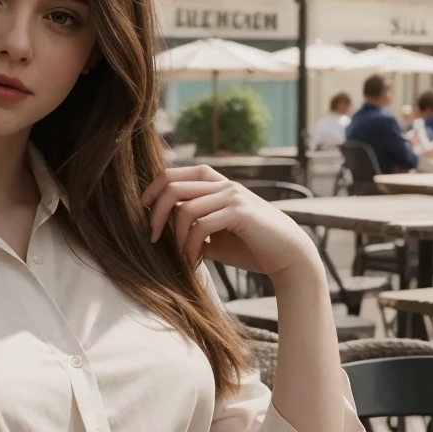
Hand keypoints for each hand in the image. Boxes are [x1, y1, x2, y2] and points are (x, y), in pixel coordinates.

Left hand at [140, 164, 319, 279]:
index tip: (144, 211)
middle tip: (152, 237)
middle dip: (155, 213)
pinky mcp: (240, 212)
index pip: (175, 173)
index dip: (154, 189)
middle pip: (173, 185)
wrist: (289, 257)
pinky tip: (192, 258)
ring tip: (179, 254)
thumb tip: (165, 230)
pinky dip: (190, 244)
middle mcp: (224, 184)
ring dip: (175, 235)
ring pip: (184, 207)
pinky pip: (201, 224)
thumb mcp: (216, 237)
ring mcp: (233, 195)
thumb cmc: (251, 248)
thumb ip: (193, 228)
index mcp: (217, 185)